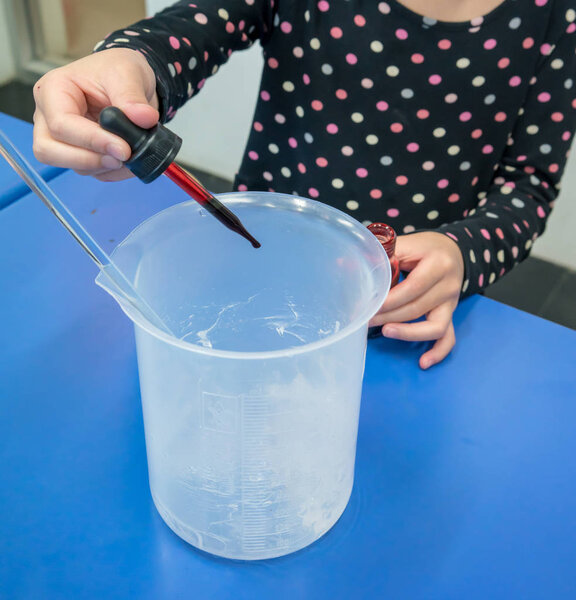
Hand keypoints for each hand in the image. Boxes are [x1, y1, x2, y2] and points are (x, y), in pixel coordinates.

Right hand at [32, 48, 159, 180]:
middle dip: (88, 160)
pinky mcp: (82, 155)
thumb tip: (144, 118)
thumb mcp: (127, 71)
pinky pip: (94, 173)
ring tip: (132, 156)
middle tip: (122, 157)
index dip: (92, 140)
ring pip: (73, 167)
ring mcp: (63, 140)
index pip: (61, 124)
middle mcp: (49, 117)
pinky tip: (131, 162)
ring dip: (105, 167)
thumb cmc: (118, 70)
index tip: (124, 148)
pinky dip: (114, 173)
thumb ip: (132, 95)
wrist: (130, 82)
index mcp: (53, 91)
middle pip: (49, 151)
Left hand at [369, 231, 464, 368]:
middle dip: (389, 316)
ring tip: (385, 332)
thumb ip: (381, 255)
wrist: (453, 252)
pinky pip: (448, 337)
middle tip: (366, 319)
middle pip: (417, 308)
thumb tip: (343, 264)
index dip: (389, 300)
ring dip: (408, 333)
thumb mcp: (406, 245)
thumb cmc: (425, 248)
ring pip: (434, 326)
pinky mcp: (450, 314)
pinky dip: (438, 351)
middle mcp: (448, 286)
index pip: (412, 288)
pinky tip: (423, 362)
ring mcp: (451, 303)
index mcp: (438, 264)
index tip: (369, 305)